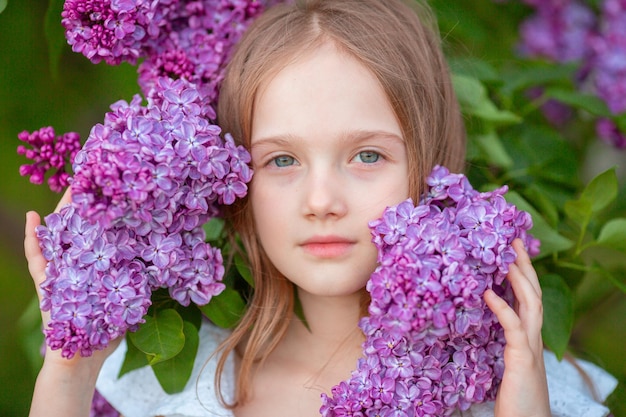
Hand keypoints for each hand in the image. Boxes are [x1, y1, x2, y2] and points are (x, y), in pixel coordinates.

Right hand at [25, 189, 119, 416]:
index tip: (119, 189)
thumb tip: (168, 258)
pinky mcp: (47, 283)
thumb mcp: (130, 299)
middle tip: (94, 176)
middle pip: (82, 228)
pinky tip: (34, 217)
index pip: (105, 233)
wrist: (83, 358)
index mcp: (100, 264)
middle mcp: (79, 264)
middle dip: (88, 204)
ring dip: (62, 211)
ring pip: (60, 235)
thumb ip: (141, 279)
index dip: (110, 213)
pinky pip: (38, 258)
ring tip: (69, 186)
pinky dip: (33, 238)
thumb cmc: (108, 329)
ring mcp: (61, 271)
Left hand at [484, 239, 549, 416]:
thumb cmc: (514, 399)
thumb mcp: (504, 363)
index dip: (521, 274)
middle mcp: (533, 338)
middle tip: (513, 240)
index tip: (510, 252)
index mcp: (527, 337)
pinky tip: (487, 294)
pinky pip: (513, 327)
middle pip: (533, 293)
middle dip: (524, 265)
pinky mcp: (522, 358)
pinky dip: (502, 307)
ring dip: (519, 278)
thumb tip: (477, 321)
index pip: (527, 298)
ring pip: (531, 304)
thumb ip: (497, 342)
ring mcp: (530, 347)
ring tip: (506, 256)